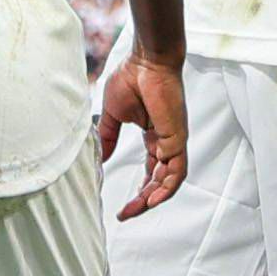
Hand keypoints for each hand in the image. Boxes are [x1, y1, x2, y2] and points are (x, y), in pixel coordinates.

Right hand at [93, 45, 185, 219]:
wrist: (146, 62)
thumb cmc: (132, 79)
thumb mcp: (113, 115)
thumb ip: (108, 138)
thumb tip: (99, 159)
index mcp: (154, 137)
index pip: (151, 172)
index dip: (139, 191)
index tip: (122, 207)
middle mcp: (166, 142)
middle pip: (160, 181)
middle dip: (144, 201)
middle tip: (126, 214)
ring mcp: (174, 141)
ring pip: (170, 180)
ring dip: (154, 198)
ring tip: (136, 210)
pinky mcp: (177, 138)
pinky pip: (176, 170)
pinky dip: (167, 187)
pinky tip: (152, 199)